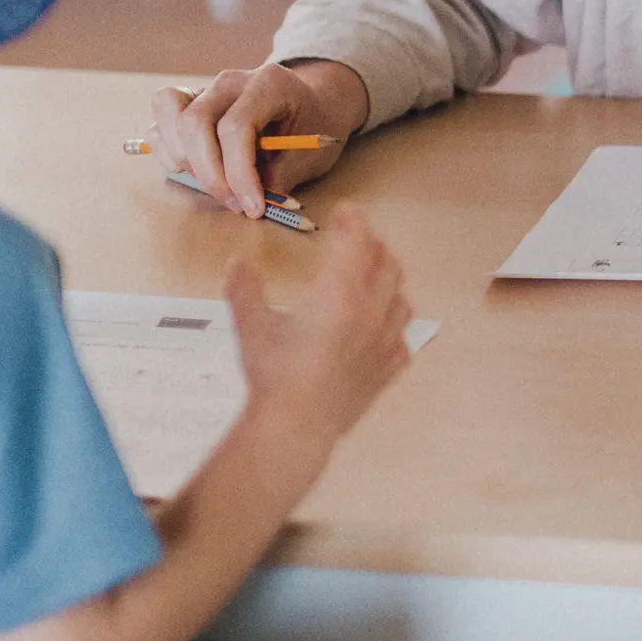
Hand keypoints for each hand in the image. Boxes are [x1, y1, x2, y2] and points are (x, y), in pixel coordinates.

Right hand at [153, 59, 371, 217]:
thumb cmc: (314, 127)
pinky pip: (160, 122)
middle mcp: (231, 81)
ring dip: (183, 159)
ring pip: (168, 112)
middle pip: (195, 122)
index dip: (239, 174)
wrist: (314, 104)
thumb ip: (278, 177)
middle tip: (235, 204)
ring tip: (215, 184)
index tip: (253, 207)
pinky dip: (168, 151)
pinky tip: (196, 170)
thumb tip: (246, 203)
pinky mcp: (189, 103)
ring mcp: (206, 88)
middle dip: (210, 174)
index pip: (235, 128)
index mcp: (267, 83)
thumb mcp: (311, 154)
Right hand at [224, 218, 413, 453]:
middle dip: (374, 246)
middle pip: (387, 265)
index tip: (348, 212)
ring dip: (390, 282)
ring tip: (377, 277)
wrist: (296, 428)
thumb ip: (245, 288)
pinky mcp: (385, 372)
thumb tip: (239, 262)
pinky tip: (385, 330)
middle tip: (360, 239)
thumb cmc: (274, 376)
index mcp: (341, 294)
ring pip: (402, 300)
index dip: (355, 222)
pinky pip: (403, 341)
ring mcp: (383, 344)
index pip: (359, 243)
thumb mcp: (251, 325)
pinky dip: (396, 327)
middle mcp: (370, 314)